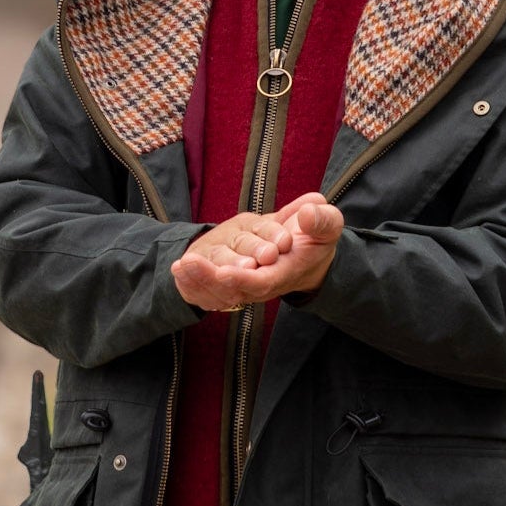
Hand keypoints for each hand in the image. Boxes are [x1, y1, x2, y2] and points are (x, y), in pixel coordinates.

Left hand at [171, 192, 343, 312]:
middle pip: (233, 290)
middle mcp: (262, 284)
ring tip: (179, 265)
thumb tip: (308, 212)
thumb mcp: (328, 226)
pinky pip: (210, 291)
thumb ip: (322, 221)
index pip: (261, 282)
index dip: (243, 279)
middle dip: (211, 279)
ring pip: (218, 292)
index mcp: (284, 272)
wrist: (307, 253)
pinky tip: (177, 269)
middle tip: (189, 262)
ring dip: (197, 281)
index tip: (225, 273)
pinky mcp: (233, 283)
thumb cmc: (316, 237)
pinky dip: (192, 284)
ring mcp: (245, 286)